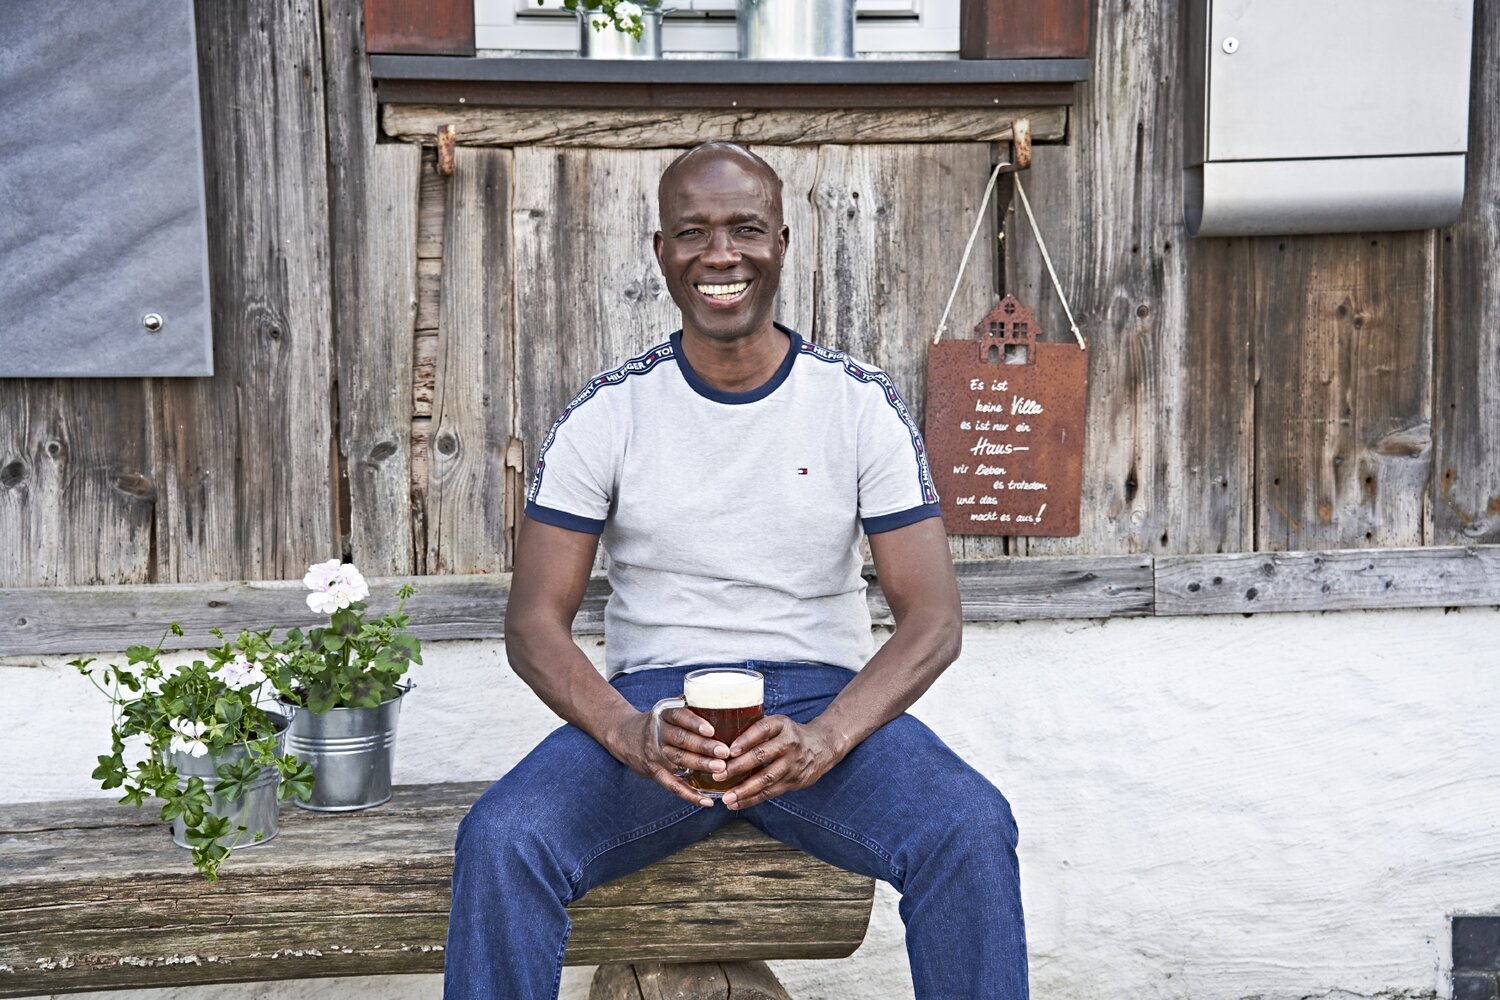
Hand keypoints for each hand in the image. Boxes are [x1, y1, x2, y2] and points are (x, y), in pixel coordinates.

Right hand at [604, 708, 729, 807]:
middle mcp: (658, 733)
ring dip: (700, 765)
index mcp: (663, 714)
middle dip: (704, 746)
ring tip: (720, 769)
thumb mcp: (667, 708)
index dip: (694, 723)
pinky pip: (672, 785)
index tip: (711, 730)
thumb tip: (722, 700)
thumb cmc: (657, 722)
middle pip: (681, 740)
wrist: (623, 736)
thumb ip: (690, 705)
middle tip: (724, 752)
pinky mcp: (654, 772)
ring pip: (678, 760)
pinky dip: (689, 794)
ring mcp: (655, 754)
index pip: (678, 716)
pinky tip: (707, 801)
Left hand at [718, 716, 846, 809]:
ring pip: (766, 779)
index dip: (746, 740)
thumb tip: (720, 736)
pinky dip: (751, 800)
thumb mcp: (777, 723)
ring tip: (726, 798)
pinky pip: (770, 793)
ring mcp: (792, 765)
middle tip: (718, 775)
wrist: (821, 747)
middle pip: (762, 756)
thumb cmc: (788, 733)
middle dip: (738, 767)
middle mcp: (789, 744)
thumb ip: (755, 728)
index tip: (729, 750)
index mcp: (782, 725)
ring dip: (744, 790)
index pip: (762, 730)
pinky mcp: (793, 782)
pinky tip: (735, 803)